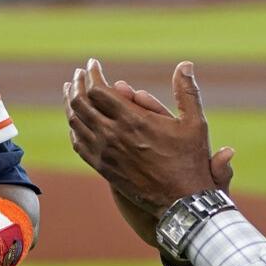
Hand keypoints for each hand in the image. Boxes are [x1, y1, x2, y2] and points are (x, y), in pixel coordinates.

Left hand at [65, 59, 234, 244]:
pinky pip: (79, 144)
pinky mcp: (103, 168)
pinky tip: (75, 121)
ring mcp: (105, 154)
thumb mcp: (195, 123)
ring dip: (70, 104)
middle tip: (78, 74)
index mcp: (133, 121)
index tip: (92, 64)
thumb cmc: (190, 161)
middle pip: (80, 104)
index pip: (98, 90)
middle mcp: (113, 136)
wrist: (180, 201)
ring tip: (70, 91)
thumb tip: (186, 64)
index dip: (92, 74)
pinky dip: (74, 128)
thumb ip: (187, 91)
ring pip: (75, 123)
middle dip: (77, 85)